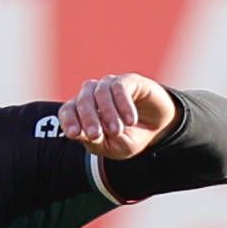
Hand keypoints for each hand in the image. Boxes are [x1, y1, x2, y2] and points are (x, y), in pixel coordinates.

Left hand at [57, 73, 177, 159]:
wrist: (158, 129)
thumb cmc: (129, 138)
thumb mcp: (113, 147)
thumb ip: (96, 141)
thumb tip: (80, 133)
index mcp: (83, 112)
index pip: (68, 111)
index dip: (69, 120)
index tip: (74, 134)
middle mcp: (92, 95)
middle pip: (82, 101)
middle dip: (88, 119)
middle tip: (95, 134)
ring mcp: (109, 86)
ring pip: (100, 92)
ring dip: (107, 113)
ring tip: (117, 131)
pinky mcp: (128, 80)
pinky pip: (119, 87)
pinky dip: (123, 105)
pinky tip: (131, 121)